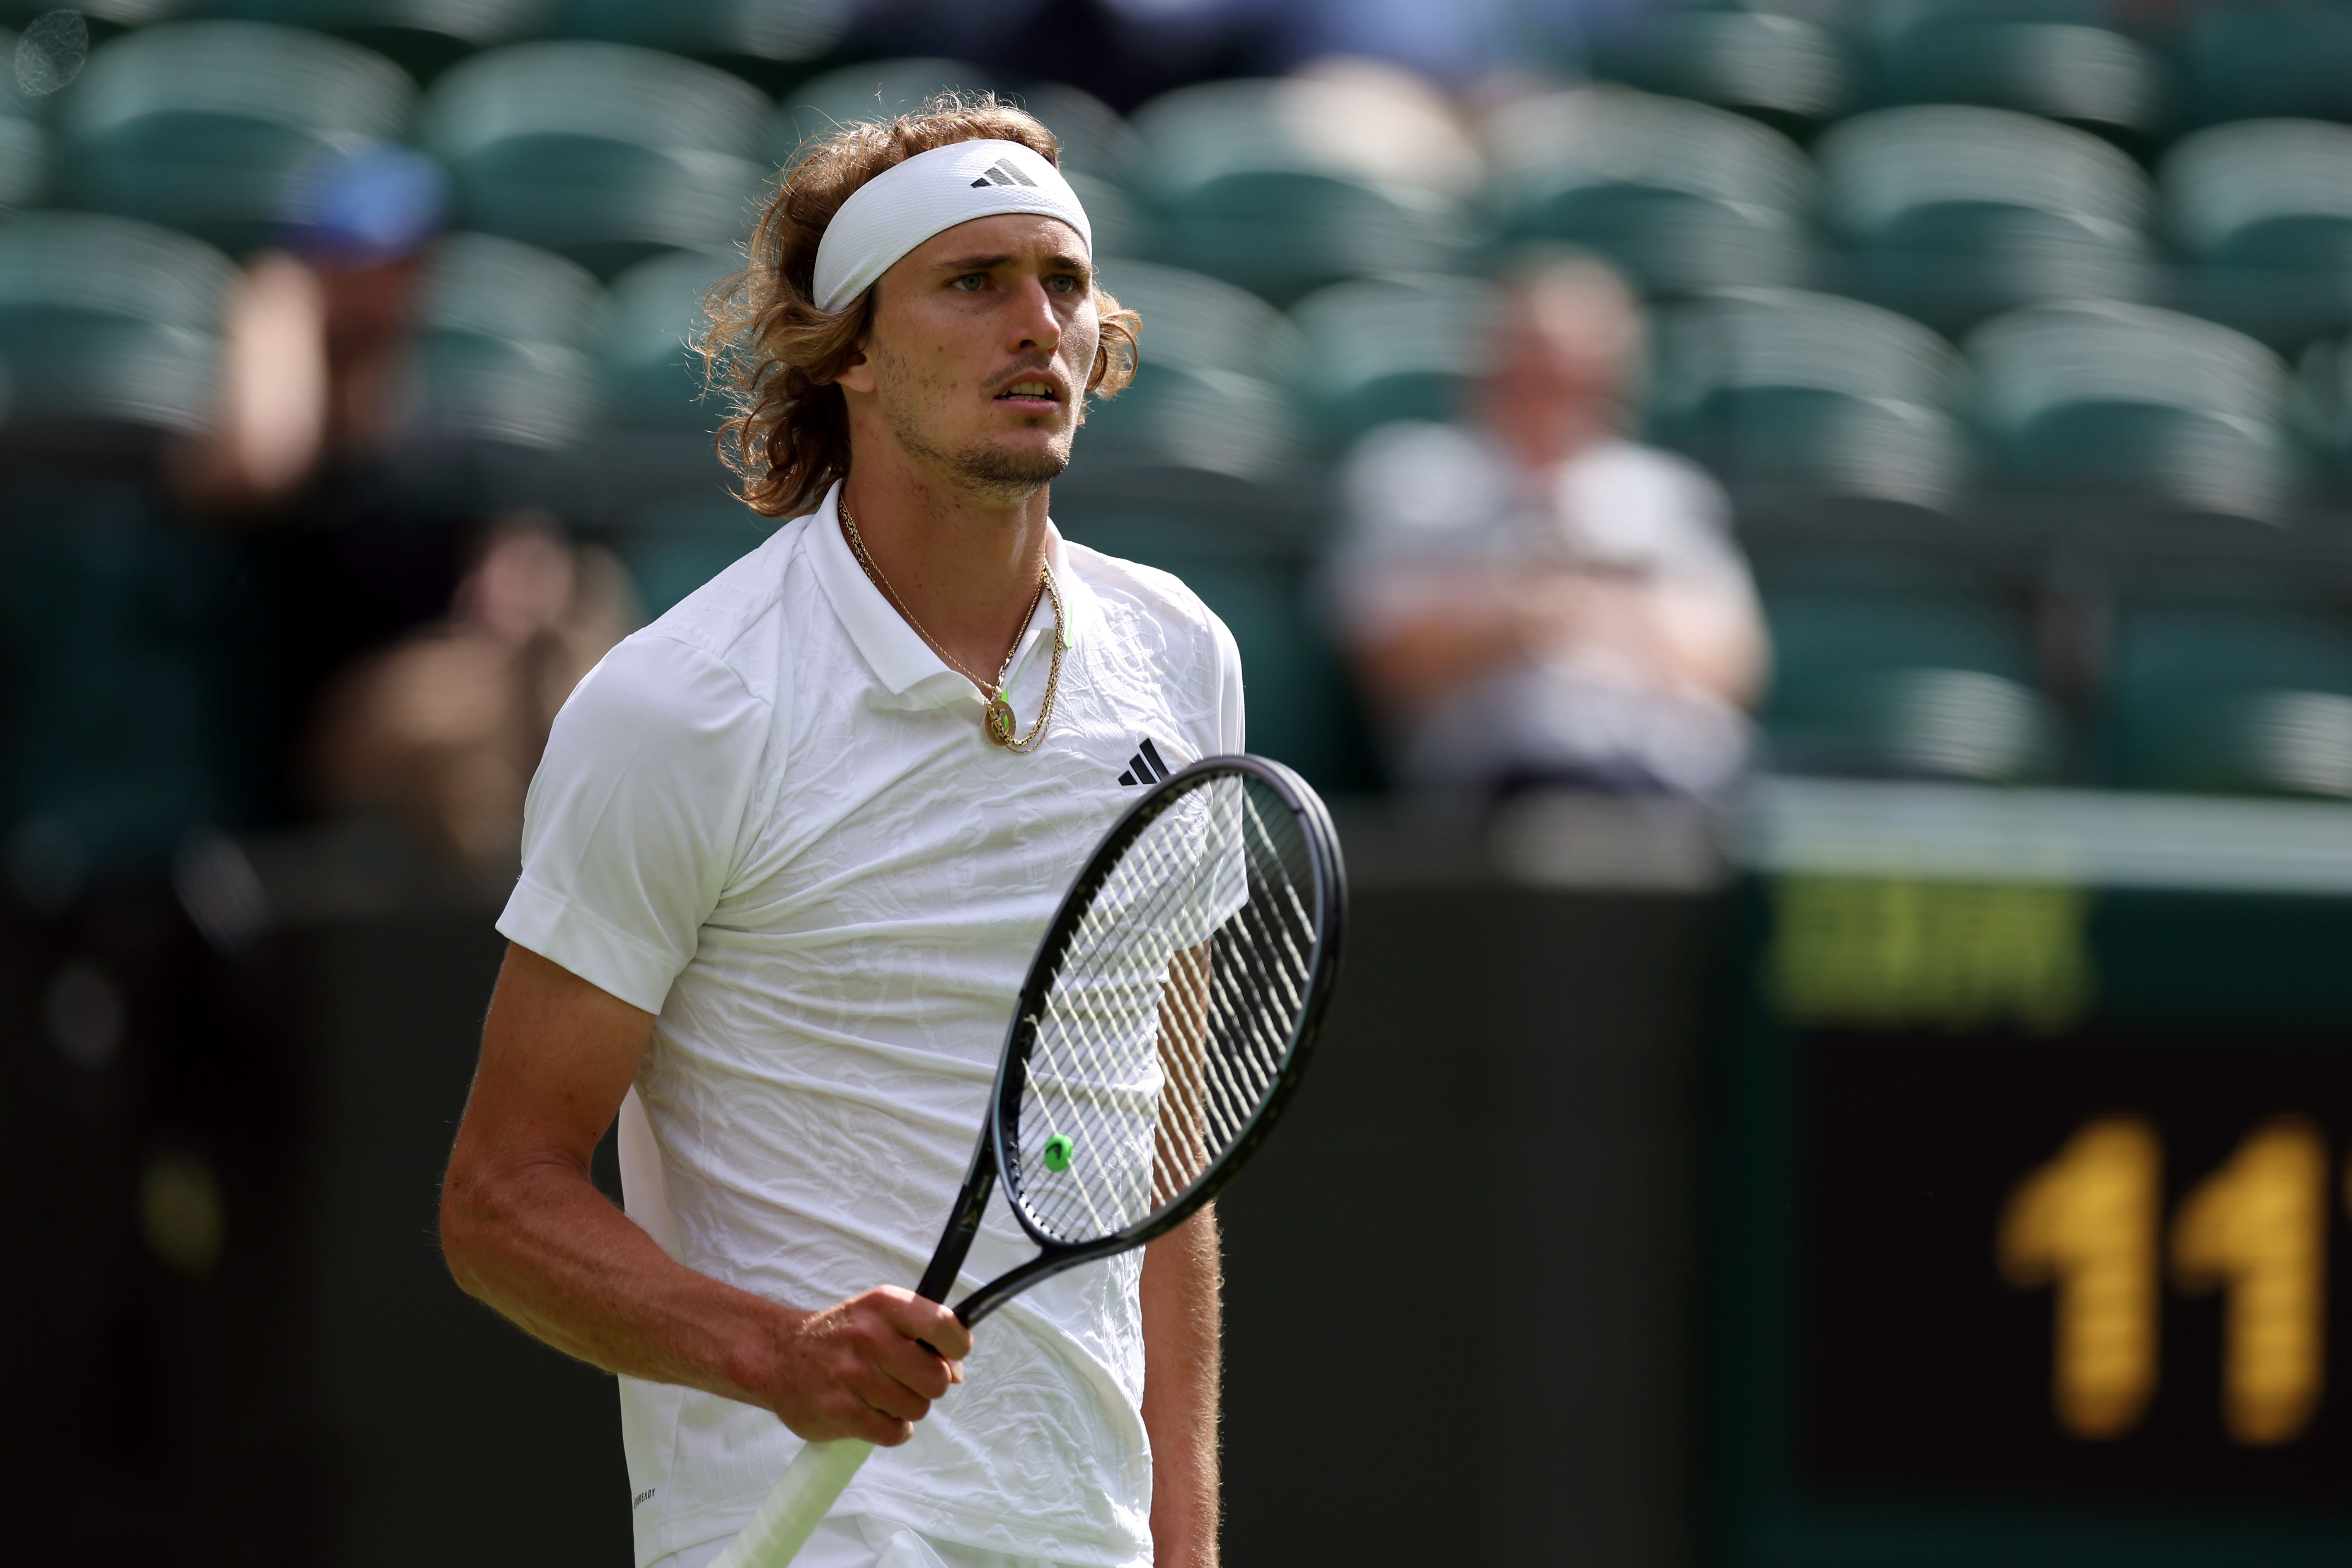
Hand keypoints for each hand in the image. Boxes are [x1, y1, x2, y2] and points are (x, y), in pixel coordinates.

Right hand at [756, 1287, 972, 1445]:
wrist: (778, 1355)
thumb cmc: (842, 1335)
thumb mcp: (881, 1317)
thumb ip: (924, 1336)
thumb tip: (957, 1374)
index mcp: (884, 1305)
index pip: (944, 1325)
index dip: (957, 1347)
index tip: (951, 1355)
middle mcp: (868, 1336)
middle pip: (937, 1379)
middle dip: (930, 1385)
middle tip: (908, 1380)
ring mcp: (850, 1374)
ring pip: (916, 1408)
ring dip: (908, 1408)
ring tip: (884, 1396)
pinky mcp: (837, 1410)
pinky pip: (891, 1432)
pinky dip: (892, 1430)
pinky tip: (876, 1415)